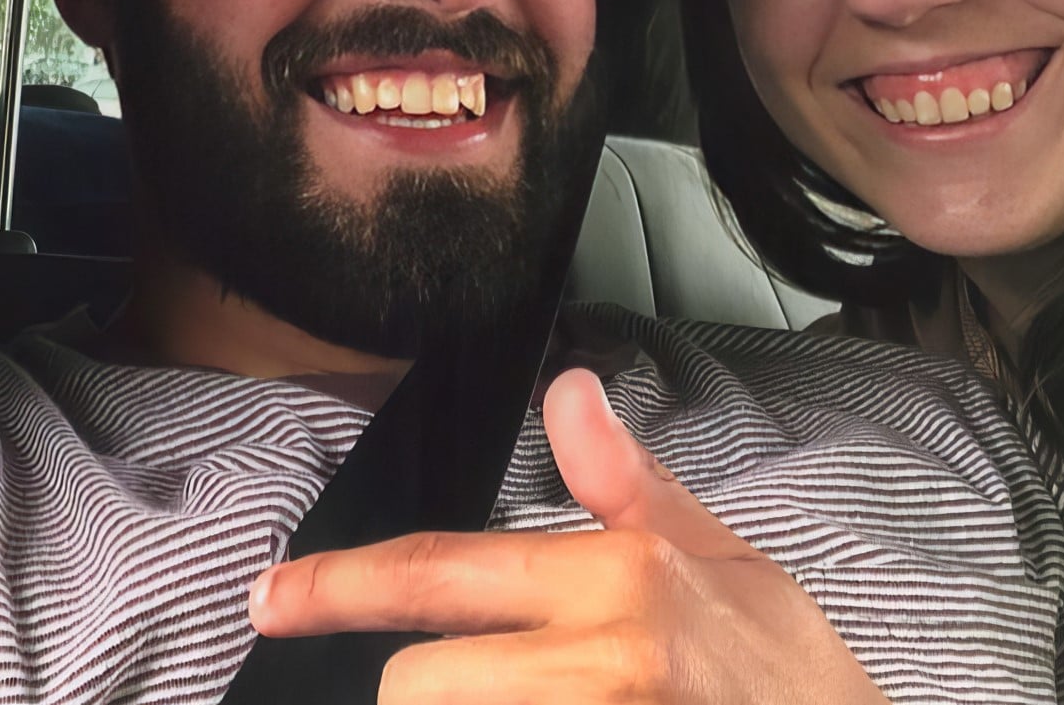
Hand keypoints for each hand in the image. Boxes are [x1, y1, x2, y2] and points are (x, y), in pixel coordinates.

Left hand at [247, 368, 888, 703]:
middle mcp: (606, 666)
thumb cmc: (796, 684)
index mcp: (622, 584)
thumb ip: (629, 487)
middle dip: (425, 695)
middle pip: (417, 690)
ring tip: (523, 699)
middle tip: (473, 689)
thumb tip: (566, 389)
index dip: (335, 587)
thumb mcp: (728, 565)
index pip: (439, 574)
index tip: (267, 598)